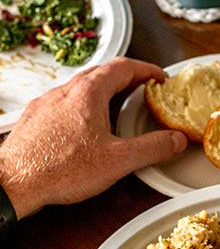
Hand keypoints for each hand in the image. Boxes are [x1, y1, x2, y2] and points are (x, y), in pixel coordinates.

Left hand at [0, 56, 187, 218]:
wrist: (15, 182)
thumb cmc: (60, 168)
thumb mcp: (118, 160)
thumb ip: (152, 148)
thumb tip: (175, 140)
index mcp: (88, 93)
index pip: (123, 67)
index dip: (146, 69)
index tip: (160, 77)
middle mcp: (65, 92)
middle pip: (101, 72)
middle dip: (127, 77)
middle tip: (144, 88)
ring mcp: (48, 103)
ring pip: (82, 87)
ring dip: (105, 91)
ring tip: (120, 106)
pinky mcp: (37, 119)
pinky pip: (66, 102)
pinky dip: (85, 105)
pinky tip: (88, 126)